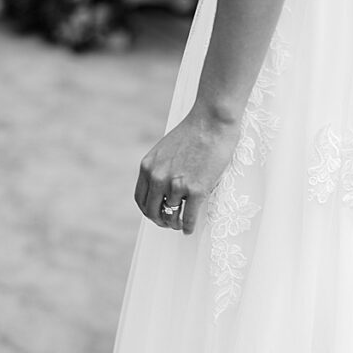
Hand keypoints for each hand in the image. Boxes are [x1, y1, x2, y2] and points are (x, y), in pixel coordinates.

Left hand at [134, 108, 241, 233]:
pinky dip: (189, 227)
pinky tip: (190, 230)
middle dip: (160, 221)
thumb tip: (166, 186)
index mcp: (148, 167)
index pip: (140, 198)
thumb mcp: (166, 149)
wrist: (212, 121)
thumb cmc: (195, 132)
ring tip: (181, 226)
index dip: (148, 211)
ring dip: (176, 224)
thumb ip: (161, 168)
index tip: (157, 214)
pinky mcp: (196, 190)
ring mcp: (176, 185)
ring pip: (171, 216)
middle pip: (152, 211)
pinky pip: (190, 218)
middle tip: (169, 224)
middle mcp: (158, 178)